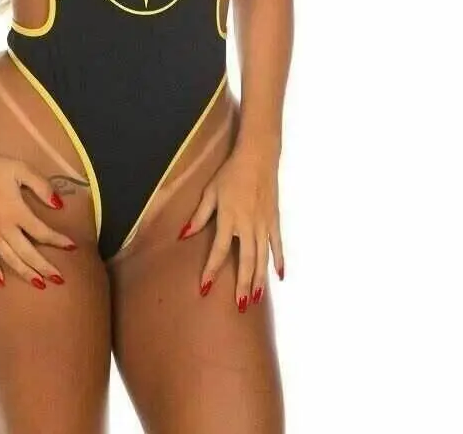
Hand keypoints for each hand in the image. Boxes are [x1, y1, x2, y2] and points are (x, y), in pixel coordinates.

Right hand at [0, 142, 77, 289]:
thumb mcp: (21, 169)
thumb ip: (42, 186)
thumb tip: (59, 205)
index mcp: (16, 211)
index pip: (42, 232)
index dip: (59, 240)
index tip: (73, 246)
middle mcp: (3, 227)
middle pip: (27, 253)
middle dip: (45, 267)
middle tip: (59, 279)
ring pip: (9, 259)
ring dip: (25, 272)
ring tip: (39, 284)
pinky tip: (1, 281)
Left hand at [177, 146, 283, 309]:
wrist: (258, 157)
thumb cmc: (230, 173)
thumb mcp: (210, 192)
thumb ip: (199, 216)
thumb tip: (184, 235)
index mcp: (229, 217)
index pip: (218, 250)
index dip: (211, 269)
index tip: (205, 288)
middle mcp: (248, 224)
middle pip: (245, 260)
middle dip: (242, 284)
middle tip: (239, 305)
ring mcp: (264, 224)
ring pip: (262, 257)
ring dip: (258, 279)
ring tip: (254, 299)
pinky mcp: (275, 220)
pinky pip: (278, 245)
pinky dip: (279, 261)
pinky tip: (279, 277)